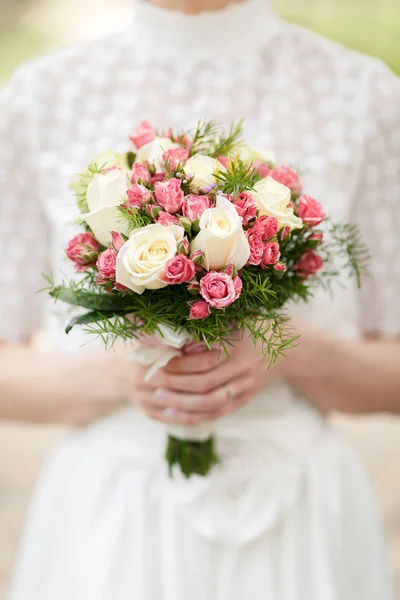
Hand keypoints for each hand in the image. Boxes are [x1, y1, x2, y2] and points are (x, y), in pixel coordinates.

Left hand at [134, 333, 283, 424]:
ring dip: (181, 404)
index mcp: (239, 347)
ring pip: (210, 403)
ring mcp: (245, 388)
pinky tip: (172, 414)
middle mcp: (243, 370)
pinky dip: (193, 416)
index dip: (180, 364)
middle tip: (152, 381)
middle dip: (175, 385)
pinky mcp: (243, 400)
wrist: (289, 349)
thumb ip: (208, 330)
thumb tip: (174, 340)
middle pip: (204, 384)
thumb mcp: (236, 320)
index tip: (159, 360)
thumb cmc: (256, 327)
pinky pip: (216, 413)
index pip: (205, 361)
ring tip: (158, 398)